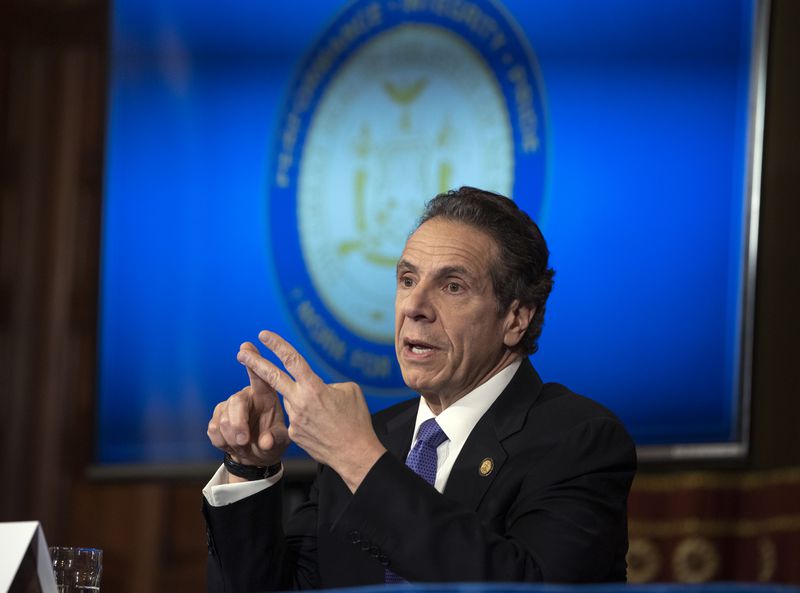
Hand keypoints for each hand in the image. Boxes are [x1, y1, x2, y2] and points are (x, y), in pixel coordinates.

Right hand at [207, 342, 289, 470]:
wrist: (255, 456)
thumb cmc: (273, 440)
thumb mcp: (281, 441)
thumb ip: (275, 439)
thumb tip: (266, 442)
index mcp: (266, 395)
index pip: (259, 376)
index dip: (253, 361)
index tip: (245, 346)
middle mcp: (246, 396)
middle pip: (236, 401)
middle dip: (238, 423)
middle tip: (244, 441)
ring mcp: (228, 406)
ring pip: (223, 417)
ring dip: (231, 437)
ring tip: (243, 446)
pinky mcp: (216, 418)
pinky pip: (213, 428)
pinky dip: (222, 441)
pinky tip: (232, 446)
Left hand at [237, 330, 386, 491]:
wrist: (354, 454)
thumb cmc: (356, 421)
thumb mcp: (349, 392)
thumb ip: (328, 384)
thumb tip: (318, 387)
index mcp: (314, 387)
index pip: (292, 360)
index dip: (277, 345)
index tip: (264, 335)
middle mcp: (300, 401)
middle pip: (272, 377)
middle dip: (255, 363)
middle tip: (241, 352)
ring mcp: (294, 419)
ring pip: (292, 400)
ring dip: (303, 401)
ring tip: (327, 414)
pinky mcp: (293, 433)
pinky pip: (297, 419)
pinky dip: (308, 418)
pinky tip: (324, 428)